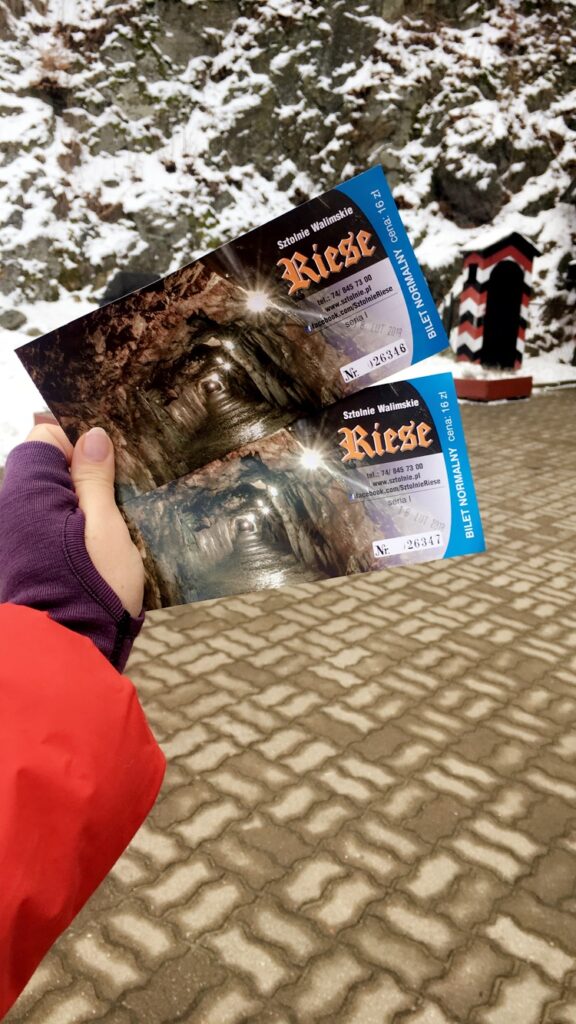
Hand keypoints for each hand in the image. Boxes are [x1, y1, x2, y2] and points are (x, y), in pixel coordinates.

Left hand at [26, 424, 143, 617]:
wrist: (65, 658)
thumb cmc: (91, 589)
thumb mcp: (104, 525)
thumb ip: (93, 478)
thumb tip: (91, 436)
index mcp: (26, 492)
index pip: (44, 438)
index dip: (78, 443)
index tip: (110, 462)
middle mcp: (8, 510)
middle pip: (44, 471)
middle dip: (80, 476)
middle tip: (118, 496)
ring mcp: (11, 540)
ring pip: (47, 503)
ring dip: (77, 507)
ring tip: (110, 529)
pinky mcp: (18, 565)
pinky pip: (43, 531)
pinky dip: (67, 533)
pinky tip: (93, 554)